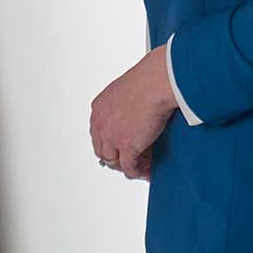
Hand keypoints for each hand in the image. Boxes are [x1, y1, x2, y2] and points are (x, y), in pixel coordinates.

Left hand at [90, 44, 177, 180]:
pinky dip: (137, 172)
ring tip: (139, 166)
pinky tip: (146, 172)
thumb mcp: (126, 90)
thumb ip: (125, 103)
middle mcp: (101, 124)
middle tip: (129, 159)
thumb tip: (135, 110)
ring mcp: (112, 138)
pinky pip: (129, 168)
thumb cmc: (147, 80)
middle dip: (115, 156)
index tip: (118, 146)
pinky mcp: (127, 148)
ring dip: (126, 165)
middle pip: (102, 150)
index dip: (109, 142)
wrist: (155, 83)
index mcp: (99, 108)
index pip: (98, 133)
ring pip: (113, 161)